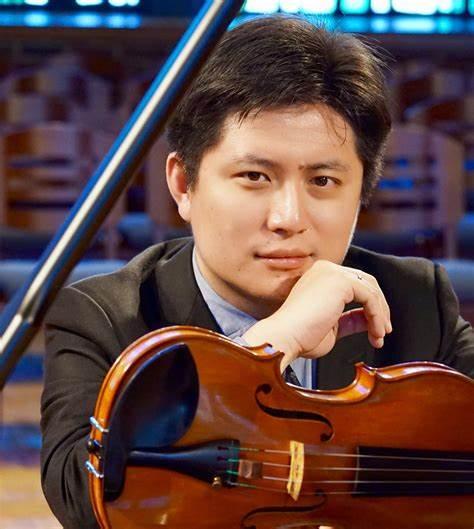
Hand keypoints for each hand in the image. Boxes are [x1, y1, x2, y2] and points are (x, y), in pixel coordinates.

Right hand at [243, 260, 391, 370]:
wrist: (284, 338)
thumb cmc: (299, 337)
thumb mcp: (332, 326)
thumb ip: (350, 319)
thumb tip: (369, 320)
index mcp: (319, 277)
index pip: (354, 285)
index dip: (370, 306)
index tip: (376, 329)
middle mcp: (326, 270)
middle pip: (366, 283)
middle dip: (379, 309)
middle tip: (383, 332)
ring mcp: (332, 273)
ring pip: (371, 290)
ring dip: (380, 316)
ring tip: (379, 337)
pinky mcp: (340, 281)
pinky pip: (370, 297)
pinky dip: (377, 316)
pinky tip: (375, 333)